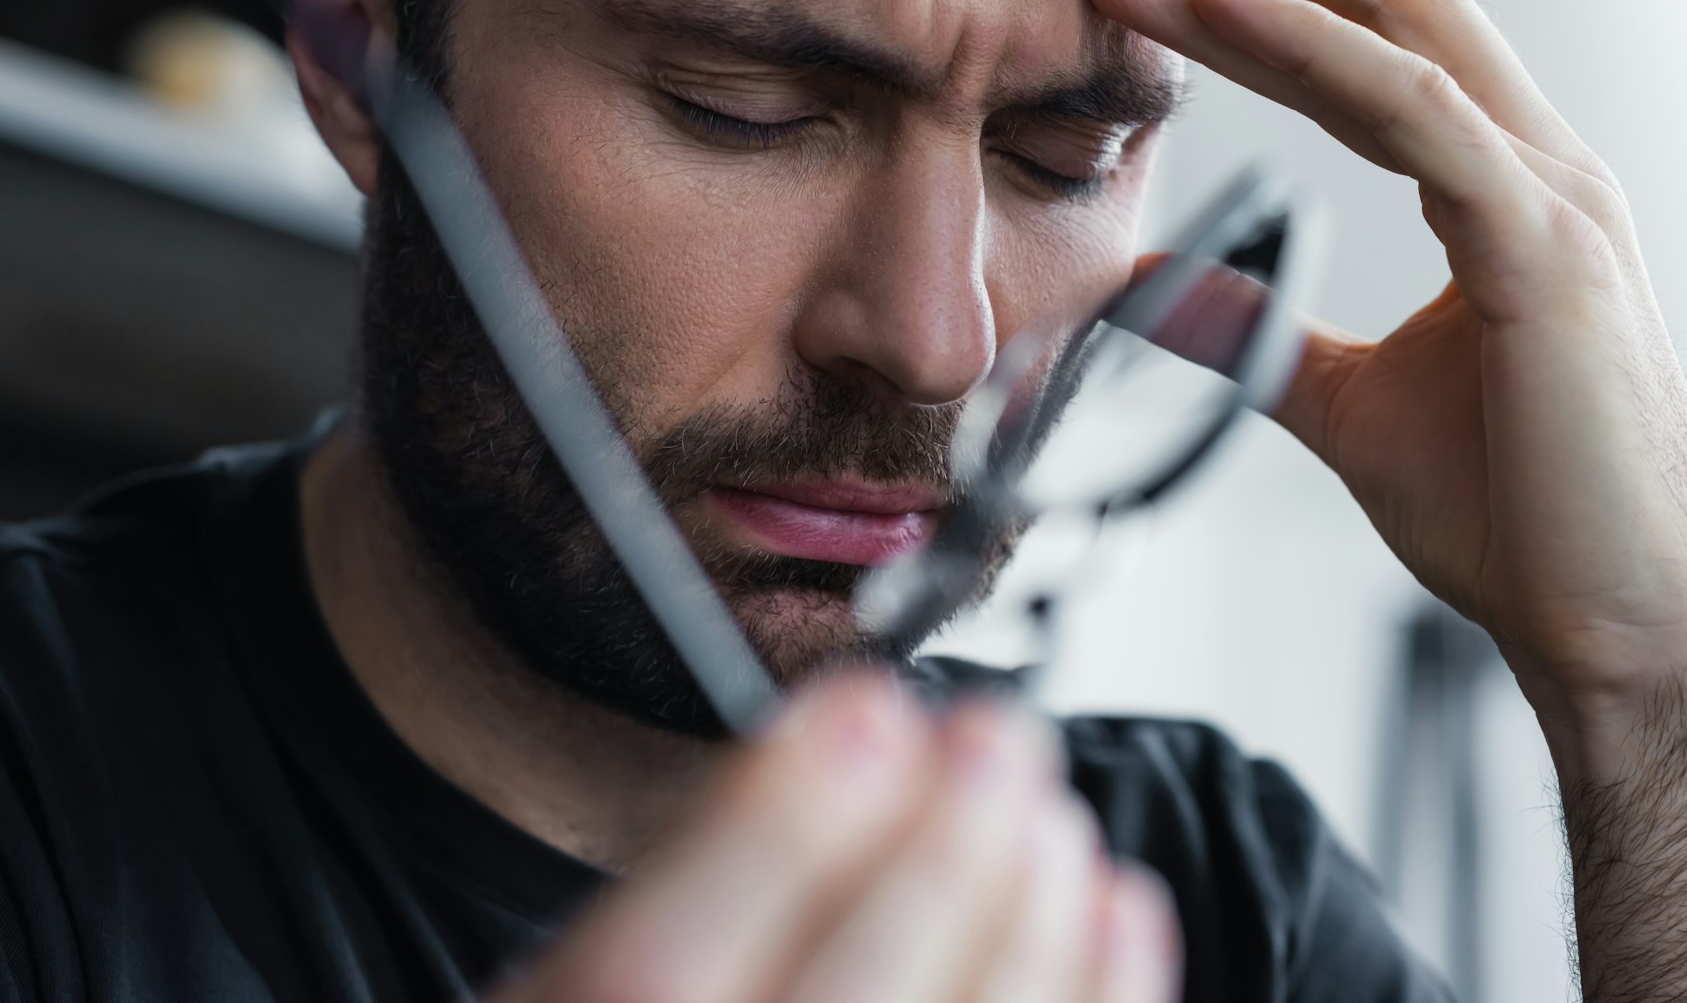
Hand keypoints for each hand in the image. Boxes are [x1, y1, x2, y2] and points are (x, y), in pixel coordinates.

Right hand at [492, 674, 1179, 1002]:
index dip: (776, 832)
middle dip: (938, 862)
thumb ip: (678, 895)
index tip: (862, 712)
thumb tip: (837, 747)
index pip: (654, 976)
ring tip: (1054, 821)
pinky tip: (1115, 917)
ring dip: (1030, 933)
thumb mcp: (571, 988)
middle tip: (997, 741)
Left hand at [1083, 0, 1686, 715]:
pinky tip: (1223, 6)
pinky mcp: (1544, 252)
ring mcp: (1553, 200)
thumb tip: (1157, 291)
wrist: (1618, 636)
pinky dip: (1312, 52)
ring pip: (1403, 30)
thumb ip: (1261, 336)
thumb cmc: (1515, 519)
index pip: (1381, 43)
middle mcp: (1538, 168)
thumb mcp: (1350, 404)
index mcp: (1504, 192)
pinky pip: (1415, 115)